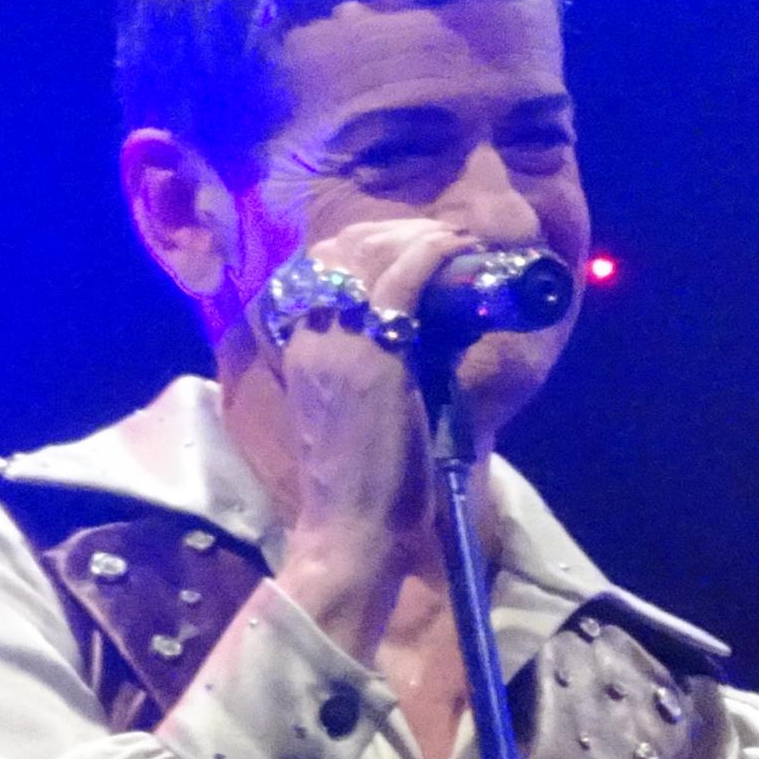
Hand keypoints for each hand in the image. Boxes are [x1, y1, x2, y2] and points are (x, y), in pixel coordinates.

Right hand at [268, 213, 488, 638]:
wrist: (353, 527)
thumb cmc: (371, 479)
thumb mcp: (368, 403)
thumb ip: (386, 361)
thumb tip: (441, 329)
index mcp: (300, 342)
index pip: (322, 264)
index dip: (369, 241)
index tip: (413, 241)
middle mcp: (310, 332)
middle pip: (345, 248)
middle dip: (398, 231)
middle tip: (444, 236)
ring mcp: (336, 340)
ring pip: (372, 254)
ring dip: (420, 236)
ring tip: (457, 240)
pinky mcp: (372, 355)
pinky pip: (401, 280)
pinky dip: (433, 255)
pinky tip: (458, 249)